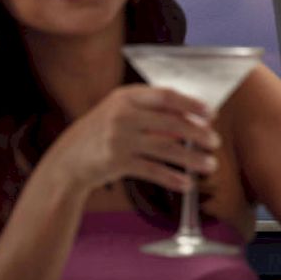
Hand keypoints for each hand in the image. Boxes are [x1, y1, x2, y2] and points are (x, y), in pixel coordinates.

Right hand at [44, 86, 221, 192]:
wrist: (66, 161)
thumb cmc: (98, 135)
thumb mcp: (118, 113)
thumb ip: (149, 113)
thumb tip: (190, 122)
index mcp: (124, 97)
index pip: (166, 96)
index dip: (192, 104)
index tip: (210, 114)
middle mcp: (121, 115)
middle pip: (171, 122)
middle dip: (198, 134)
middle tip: (214, 142)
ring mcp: (118, 139)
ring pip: (166, 148)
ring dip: (192, 158)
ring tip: (209, 165)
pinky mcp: (116, 162)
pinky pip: (153, 170)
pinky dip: (172, 178)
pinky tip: (186, 183)